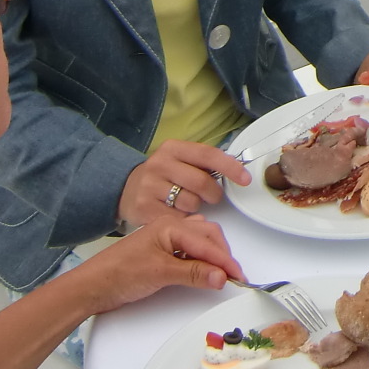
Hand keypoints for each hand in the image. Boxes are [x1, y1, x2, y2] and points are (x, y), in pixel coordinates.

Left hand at [65, 215, 246, 313]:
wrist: (92, 285)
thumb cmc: (119, 273)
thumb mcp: (160, 273)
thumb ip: (193, 274)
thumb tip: (221, 276)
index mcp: (170, 226)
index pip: (208, 241)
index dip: (225, 260)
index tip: (238, 276)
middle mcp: (170, 229)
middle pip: (208, 235)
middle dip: (222, 254)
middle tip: (232, 276)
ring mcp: (165, 240)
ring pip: (200, 242)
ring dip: (213, 256)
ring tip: (220, 274)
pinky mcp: (161, 254)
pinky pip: (190, 251)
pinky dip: (201, 260)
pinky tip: (202, 271)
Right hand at [118, 139, 251, 229]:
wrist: (124, 188)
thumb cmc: (162, 175)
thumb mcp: (179, 160)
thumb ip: (203, 163)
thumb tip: (236, 169)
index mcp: (172, 148)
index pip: (208, 154)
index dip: (230, 167)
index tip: (244, 178)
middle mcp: (159, 164)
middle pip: (202, 182)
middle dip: (214, 194)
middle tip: (213, 197)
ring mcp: (149, 186)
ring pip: (190, 203)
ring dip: (196, 207)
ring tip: (185, 202)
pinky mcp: (144, 208)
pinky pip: (177, 219)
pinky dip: (183, 219)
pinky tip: (175, 212)